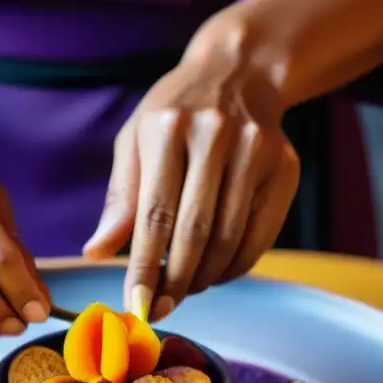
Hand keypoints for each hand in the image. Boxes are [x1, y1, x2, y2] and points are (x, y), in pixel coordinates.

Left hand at [82, 37, 299, 320]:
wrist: (239, 72)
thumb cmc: (174, 114)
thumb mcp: (136, 141)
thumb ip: (121, 198)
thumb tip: (98, 252)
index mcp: (167, 127)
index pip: (155, 213)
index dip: (145, 266)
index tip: (135, 305)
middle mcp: (215, 135)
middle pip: (196, 231)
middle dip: (176, 281)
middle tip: (160, 309)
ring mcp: (255, 150)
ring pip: (230, 238)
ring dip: (205, 277)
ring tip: (184, 290)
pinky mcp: (284, 167)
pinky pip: (259, 235)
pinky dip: (235, 266)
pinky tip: (215, 272)